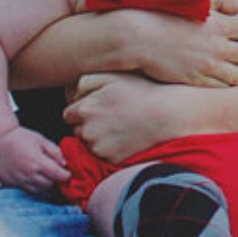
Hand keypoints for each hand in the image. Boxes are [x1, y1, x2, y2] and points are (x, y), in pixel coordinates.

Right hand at [0, 126, 69, 192]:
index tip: (67, 173)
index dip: (65, 175)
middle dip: (54, 179)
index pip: (58, 175)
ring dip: (44, 184)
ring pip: (38, 190)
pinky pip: (26, 190)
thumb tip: (64, 163)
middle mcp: (28, 174)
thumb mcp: (41, 140)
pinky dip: (32, 186)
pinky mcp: (10, 184)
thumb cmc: (19, 138)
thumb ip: (54, 152)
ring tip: (43, 174)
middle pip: (49, 184)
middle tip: (55, 172)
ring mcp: (18, 181)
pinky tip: (32, 176)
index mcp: (37, 162)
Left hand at [64, 72, 197, 160]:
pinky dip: (112, 149)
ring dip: (99, 139)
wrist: (168, 114)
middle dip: (89, 126)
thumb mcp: (113, 76)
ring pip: (90, 145)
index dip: (82, 111)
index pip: (69, 115)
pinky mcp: (111, 159)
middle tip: (112, 118)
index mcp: (85, 109)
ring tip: (121, 127)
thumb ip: (86, 81)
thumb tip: (71, 93)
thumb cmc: (142, 91)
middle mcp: (87, 130)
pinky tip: (127, 137)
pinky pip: (104, 156)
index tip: (98, 109)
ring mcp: (99, 147)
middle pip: (77, 131)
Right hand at [125, 0, 237, 86]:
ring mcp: (209, 66)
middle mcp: (219, 47)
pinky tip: (217, 78)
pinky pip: (223, 88)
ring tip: (230, 68)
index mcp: (221, 26)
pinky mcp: (197, 80)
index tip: (235, 35)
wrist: (140, 37)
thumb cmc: (166, 13)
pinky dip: (225, 84)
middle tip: (235, 52)